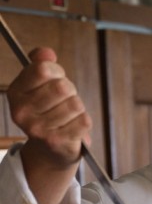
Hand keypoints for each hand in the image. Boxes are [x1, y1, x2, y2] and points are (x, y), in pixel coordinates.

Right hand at [8, 47, 90, 167]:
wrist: (50, 150)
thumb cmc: (48, 111)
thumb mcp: (39, 86)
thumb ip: (42, 64)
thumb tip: (47, 53)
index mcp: (15, 93)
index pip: (42, 69)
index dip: (57, 71)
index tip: (57, 78)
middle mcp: (22, 112)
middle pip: (62, 87)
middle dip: (70, 91)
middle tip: (65, 100)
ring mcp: (39, 129)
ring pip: (75, 104)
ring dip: (78, 108)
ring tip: (68, 115)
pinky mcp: (57, 141)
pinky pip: (84, 121)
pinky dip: (84, 122)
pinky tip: (74, 127)